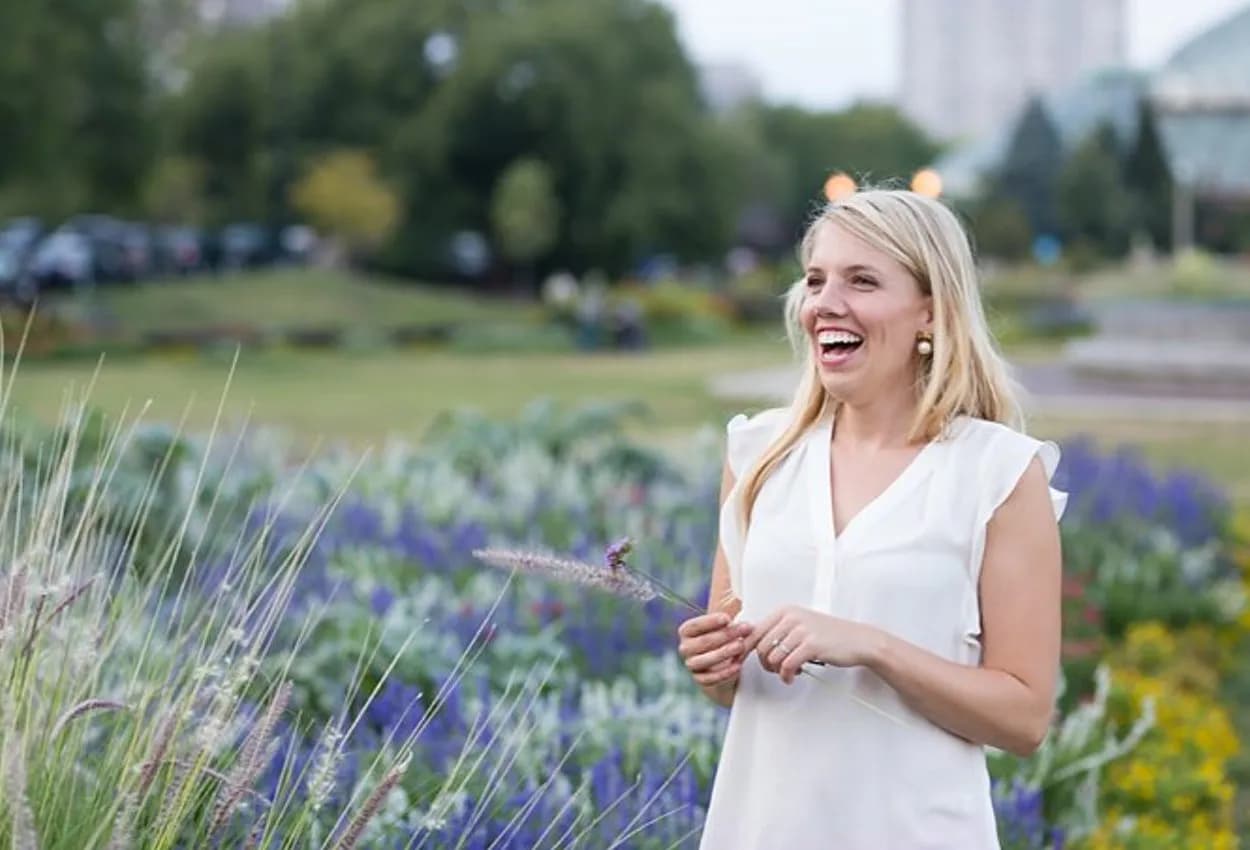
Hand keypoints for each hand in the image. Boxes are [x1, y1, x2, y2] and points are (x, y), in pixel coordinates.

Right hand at [677, 611, 752, 687]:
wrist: (723, 664)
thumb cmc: (724, 638)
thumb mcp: (725, 624)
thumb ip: (728, 610)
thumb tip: (738, 594)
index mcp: (687, 631)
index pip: (694, 626)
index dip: (710, 622)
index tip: (727, 618)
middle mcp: (685, 648)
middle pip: (703, 642)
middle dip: (725, 635)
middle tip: (745, 629)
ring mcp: (692, 665)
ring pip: (705, 661)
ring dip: (724, 653)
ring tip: (741, 646)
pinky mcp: (700, 680)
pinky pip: (710, 678)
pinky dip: (724, 673)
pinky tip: (738, 666)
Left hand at [743, 605, 882, 684]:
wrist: (859, 640)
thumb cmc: (829, 636)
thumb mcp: (800, 626)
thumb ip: (778, 631)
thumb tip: (749, 643)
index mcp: (785, 611)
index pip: (754, 631)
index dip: (744, 649)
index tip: (739, 661)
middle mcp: (791, 617)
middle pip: (761, 646)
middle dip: (765, 664)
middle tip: (775, 670)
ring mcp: (801, 630)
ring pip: (772, 657)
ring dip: (777, 671)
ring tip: (788, 672)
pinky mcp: (811, 645)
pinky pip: (786, 665)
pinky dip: (786, 676)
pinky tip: (792, 677)